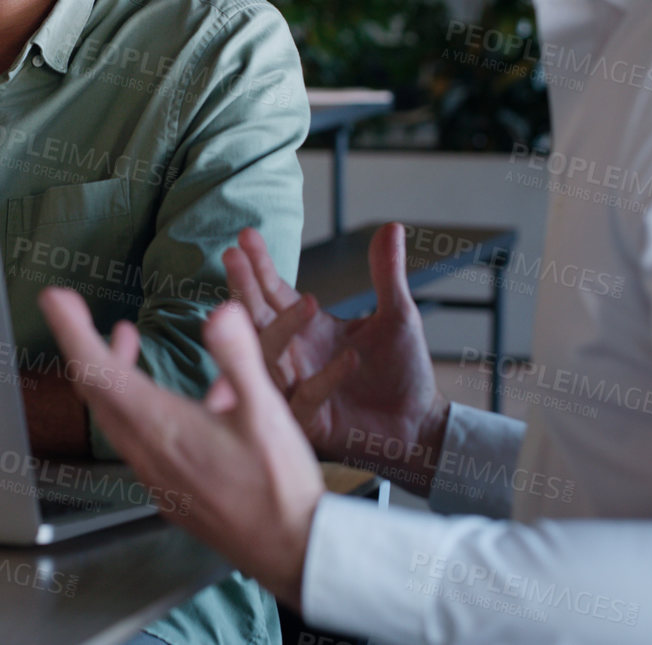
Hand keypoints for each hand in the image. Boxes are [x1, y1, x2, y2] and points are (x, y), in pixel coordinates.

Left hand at [38, 287, 323, 609]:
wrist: (290, 550)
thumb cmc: (279, 487)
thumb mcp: (267, 413)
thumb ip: (239, 358)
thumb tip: (220, 312)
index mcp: (161, 427)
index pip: (97, 372)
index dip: (72, 330)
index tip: (55, 299)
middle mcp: (146, 452)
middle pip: (96, 393)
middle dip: (85, 345)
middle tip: (76, 310)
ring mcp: (155, 475)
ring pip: (115, 416)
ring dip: (113, 374)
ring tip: (125, 340)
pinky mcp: (169, 489)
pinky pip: (138, 438)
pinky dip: (139, 404)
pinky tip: (184, 397)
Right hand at [226, 224, 450, 493]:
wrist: (419, 426)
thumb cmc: (401, 371)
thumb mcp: (397, 315)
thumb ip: (387, 274)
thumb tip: (392, 225)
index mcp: (307, 329)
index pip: (274, 293)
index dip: (260, 266)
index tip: (246, 236)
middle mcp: (294, 356)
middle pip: (257, 319)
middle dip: (245, 287)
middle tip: (232, 255)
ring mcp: (296, 389)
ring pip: (270, 358)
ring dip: (282, 331)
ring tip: (308, 302)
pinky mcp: (311, 421)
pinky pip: (307, 397)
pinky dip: (326, 378)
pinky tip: (350, 357)